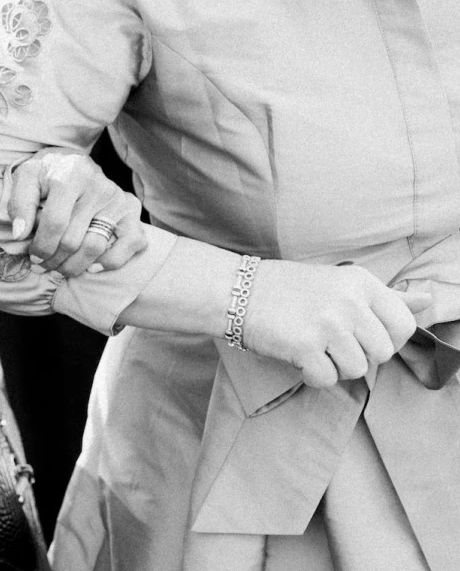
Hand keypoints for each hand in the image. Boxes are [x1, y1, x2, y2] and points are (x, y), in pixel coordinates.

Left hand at [3, 148, 146, 276]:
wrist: (73, 161)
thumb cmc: (47, 173)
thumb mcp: (26, 178)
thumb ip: (19, 204)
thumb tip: (20, 234)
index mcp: (71, 175)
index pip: (55, 222)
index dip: (41, 246)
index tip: (33, 258)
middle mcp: (98, 186)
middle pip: (73, 239)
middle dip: (53, 259)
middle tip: (42, 266)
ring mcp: (118, 198)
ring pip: (96, 247)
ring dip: (75, 266)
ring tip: (59, 269)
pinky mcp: (131, 209)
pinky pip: (129, 244)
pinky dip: (110, 261)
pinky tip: (92, 267)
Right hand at [242, 260, 426, 388]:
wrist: (234, 291)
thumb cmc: (288, 288)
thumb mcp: (340, 282)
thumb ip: (385, 296)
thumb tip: (428, 300)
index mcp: (361, 283)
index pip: (404, 326)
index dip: (386, 339)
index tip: (362, 336)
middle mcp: (349, 301)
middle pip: (382, 353)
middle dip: (359, 355)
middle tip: (331, 342)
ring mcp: (327, 324)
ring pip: (358, 370)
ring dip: (336, 367)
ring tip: (313, 348)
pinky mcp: (304, 346)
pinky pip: (328, 380)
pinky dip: (314, 377)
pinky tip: (299, 359)